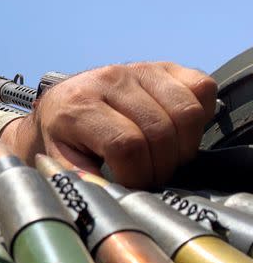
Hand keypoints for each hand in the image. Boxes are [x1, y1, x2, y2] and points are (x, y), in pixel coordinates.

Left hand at [2, 62, 216, 187]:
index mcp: (80, 105)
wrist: (63, 102)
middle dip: (161, 167)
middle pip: (159, 131)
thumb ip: (80, 178)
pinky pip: (202, 88)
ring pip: (186, 112)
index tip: (132, 185)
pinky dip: (201, 117)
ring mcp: (140, 70)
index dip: (137, 174)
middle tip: (150, 177)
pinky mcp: (164, 67)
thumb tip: (105, 195)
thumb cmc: (64, 135)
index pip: (126, 145)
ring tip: (165, 159)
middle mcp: (111, 80)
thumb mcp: (60, 160)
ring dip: (183, 147)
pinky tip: (179, 133)